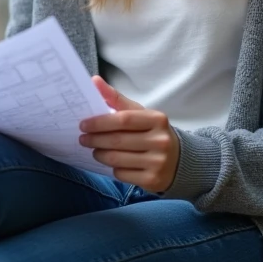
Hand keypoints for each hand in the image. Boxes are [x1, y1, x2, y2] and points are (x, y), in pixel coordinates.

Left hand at [79, 76, 180, 191]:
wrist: (180, 160)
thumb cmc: (152, 132)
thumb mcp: (140, 113)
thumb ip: (117, 99)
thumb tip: (94, 81)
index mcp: (157, 120)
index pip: (123, 120)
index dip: (100, 122)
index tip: (83, 124)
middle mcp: (160, 141)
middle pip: (117, 140)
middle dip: (95, 139)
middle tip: (83, 138)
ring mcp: (158, 162)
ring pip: (116, 159)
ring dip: (99, 154)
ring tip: (95, 150)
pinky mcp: (153, 180)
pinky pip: (122, 174)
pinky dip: (112, 168)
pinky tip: (112, 162)